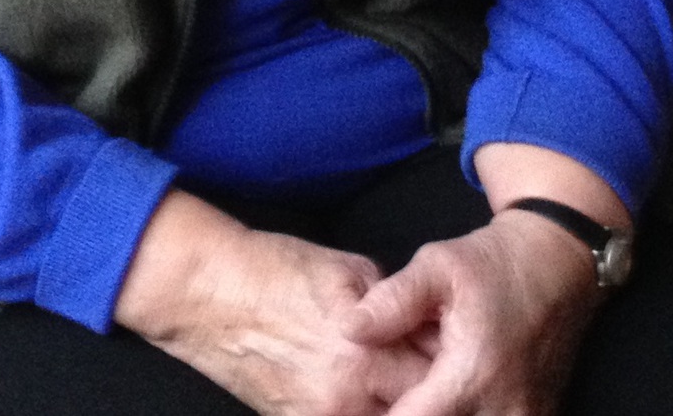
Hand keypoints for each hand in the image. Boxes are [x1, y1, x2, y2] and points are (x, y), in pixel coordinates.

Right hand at [115, 191, 430, 415]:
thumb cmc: (273, 270)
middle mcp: (345, 397)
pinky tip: (371, 394)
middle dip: (434, 396)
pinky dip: (368, 411)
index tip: (465, 356)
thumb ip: (394, 304)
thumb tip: (423, 324)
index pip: (436, 378)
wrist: (207, 291)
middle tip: (444, 379)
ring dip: (400, 406)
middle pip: (415, 411)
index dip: (454, 367)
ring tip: (405, 385)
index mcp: (364, 352)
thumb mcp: (350, 270)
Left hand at [343, 210, 599, 415]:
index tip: (362, 402)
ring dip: (441, 415)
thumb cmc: (495, 262)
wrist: (561, 263)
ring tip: (416, 395)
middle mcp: (504, 409)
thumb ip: (393, 300)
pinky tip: (449, 399)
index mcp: (473, 375)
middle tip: (387, 397)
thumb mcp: (438, 264)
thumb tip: (349, 330)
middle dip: (406, 415)